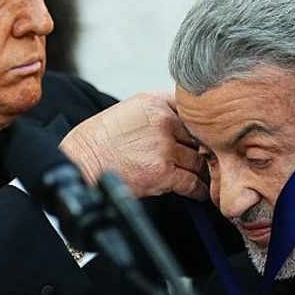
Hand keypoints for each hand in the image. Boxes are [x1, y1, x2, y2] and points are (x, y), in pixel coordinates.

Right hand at [60, 91, 208, 199]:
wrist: (83, 161)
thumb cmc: (103, 139)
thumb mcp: (131, 109)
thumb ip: (159, 110)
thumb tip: (186, 121)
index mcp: (155, 102)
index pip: (192, 110)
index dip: (202, 125)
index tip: (207, 135)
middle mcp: (163, 121)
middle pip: (200, 137)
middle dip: (205, 150)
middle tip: (211, 160)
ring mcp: (164, 147)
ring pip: (199, 161)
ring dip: (203, 172)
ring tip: (205, 178)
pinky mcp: (163, 173)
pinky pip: (193, 183)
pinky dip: (199, 191)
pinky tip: (198, 192)